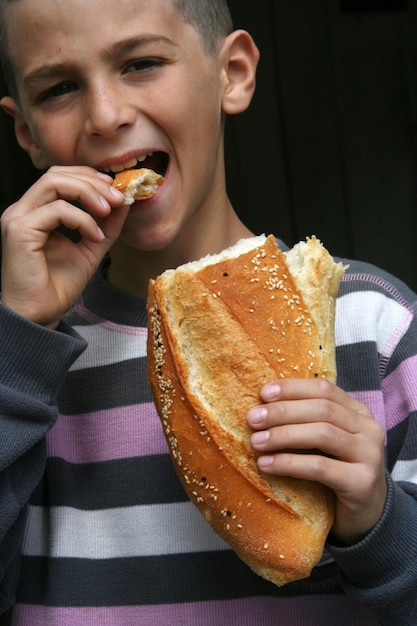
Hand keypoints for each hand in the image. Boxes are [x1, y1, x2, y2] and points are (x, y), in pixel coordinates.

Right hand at [1, 166, 127, 327]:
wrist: (40, 314)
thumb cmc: (58, 286)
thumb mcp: (91, 248)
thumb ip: (106, 225)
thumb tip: (124, 202)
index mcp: (36, 211)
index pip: (61, 177)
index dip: (90, 177)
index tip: (116, 189)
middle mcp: (23, 210)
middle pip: (57, 174)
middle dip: (92, 182)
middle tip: (118, 197)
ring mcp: (18, 218)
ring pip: (54, 183)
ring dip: (88, 193)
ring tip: (109, 210)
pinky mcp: (20, 231)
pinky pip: (56, 210)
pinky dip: (82, 219)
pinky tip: (94, 236)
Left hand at [247, 378, 386, 545]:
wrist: (368, 515)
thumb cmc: (337, 472)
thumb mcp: (325, 443)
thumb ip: (305, 423)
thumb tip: (261, 409)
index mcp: (358, 412)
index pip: (324, 389)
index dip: (292, 388)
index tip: (263, 394)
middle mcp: (369, 429)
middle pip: (322, 409)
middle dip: (283, 411)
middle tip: (252, 418)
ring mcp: (370, 455)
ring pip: (322, 434)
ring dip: (284, 435)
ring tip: (256, 442)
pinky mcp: (363, 482)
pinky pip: (320, 467)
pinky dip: (289, 463)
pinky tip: (266, 465)